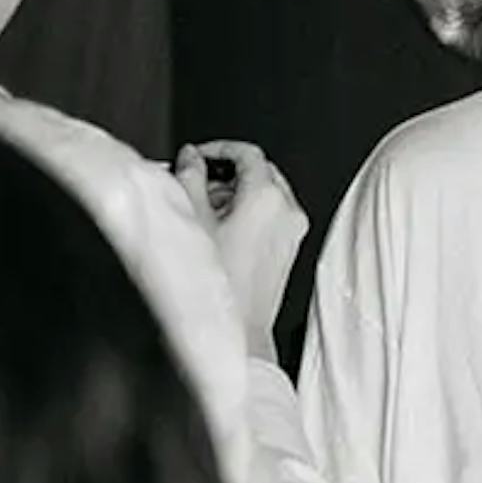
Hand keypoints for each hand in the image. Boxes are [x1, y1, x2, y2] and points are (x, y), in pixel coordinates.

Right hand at [175, 142, 308, 348]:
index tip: (198, 156)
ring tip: (203, 212)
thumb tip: (190, 160)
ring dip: (236, 195)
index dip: (218, 149)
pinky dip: (248, 216)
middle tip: (196, 182)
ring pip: (266, 196)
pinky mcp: (288, 253)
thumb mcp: (190, 219)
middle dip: (227, 173)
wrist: (237, 333)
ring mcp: (292, 234)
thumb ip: (189, 177)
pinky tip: (220, 234)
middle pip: (260, 173)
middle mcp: (287, 212)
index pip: (248, 153)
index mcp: (268, 197)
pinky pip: (270, 219)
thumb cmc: (217, 285)